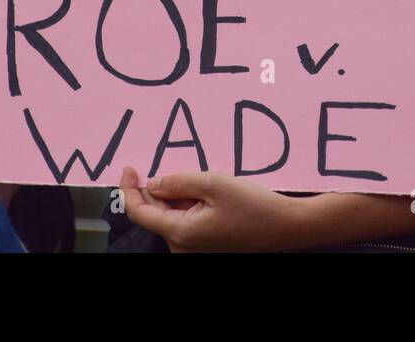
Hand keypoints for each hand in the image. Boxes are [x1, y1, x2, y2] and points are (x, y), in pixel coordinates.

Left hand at [118, 166, 304, 251]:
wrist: (286, 226)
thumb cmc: (253, 206)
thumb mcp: (213, 183)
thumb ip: (177, 182)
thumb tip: (153, 183)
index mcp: (180, 233)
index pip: (139, 212)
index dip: (129, 189)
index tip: (129, 167)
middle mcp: (183, 247)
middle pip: (155, 214)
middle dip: (157, 189)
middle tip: (172, 166)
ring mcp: (194, 249)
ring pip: (172, 216)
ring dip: (176, 196)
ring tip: (202, 182)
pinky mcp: (205, 245)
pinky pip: (186, 222)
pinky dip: (188, 204)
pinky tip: (207, 193)